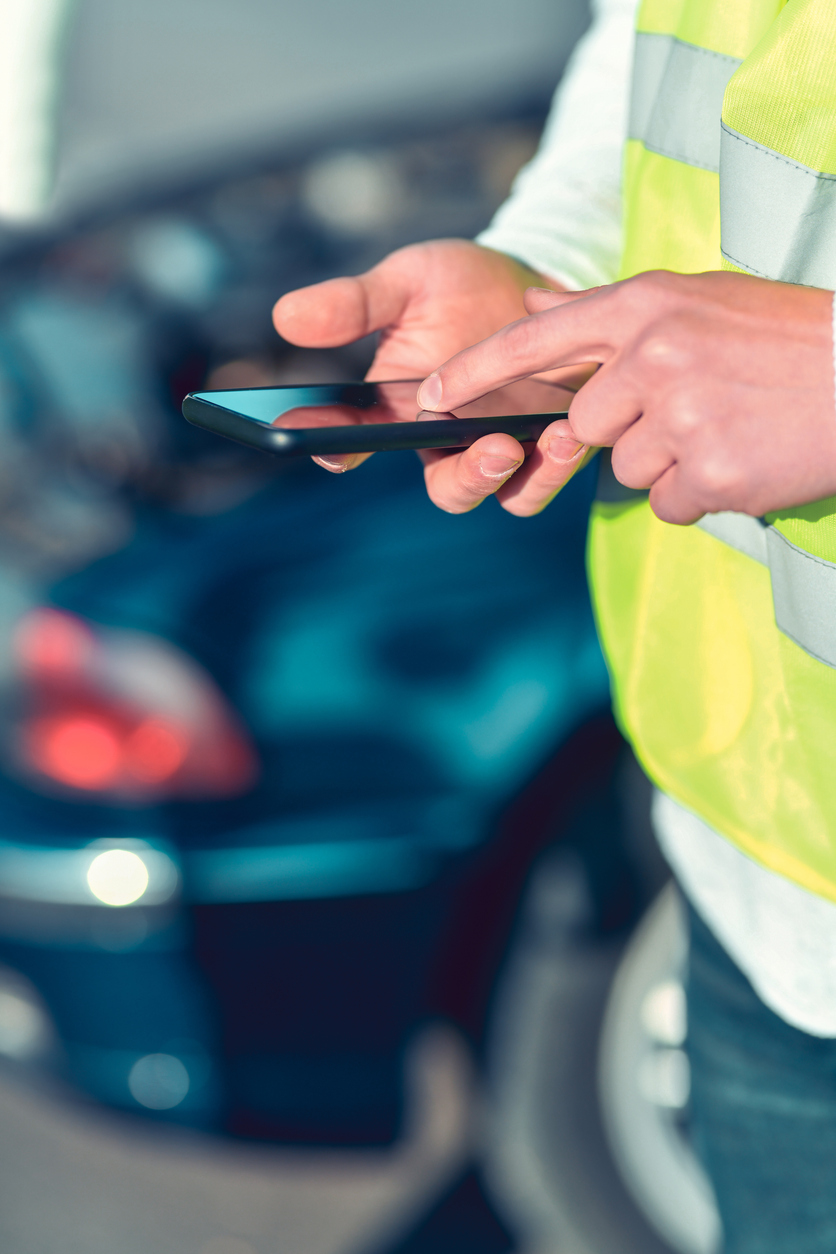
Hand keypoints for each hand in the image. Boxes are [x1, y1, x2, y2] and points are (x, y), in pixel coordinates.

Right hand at [272, 239, 588, 509]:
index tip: (330, 445)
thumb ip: (355, 304)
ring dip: (529, 475)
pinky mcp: (550, 443)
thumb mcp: (406, 282)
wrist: (536, 275)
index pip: (352, 441)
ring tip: (553, 436)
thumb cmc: (460, 285)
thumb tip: (286, 317)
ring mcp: (503, 446)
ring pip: (507, 494)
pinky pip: (552, 474)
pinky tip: (573, 428)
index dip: (333, 447)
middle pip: (448, 489)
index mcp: (398, 411)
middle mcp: (448, 442)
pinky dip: (563, 461)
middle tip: (494, 447)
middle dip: (468, 478)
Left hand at [416, 270, 835, 522]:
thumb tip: (529, 302)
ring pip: (626, 470)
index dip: (474, 371)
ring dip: (669, 464)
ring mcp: (680, 415)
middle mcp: (653, 354)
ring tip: (730, 429)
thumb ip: (609, 311)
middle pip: (584, 427)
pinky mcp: (708, 471)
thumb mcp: (697, 300)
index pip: (535, 339)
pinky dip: (698, 493)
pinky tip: (743, 459)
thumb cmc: (784, 337)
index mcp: (647, 303)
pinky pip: (667, 502)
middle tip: (695, 410)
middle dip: (624, 433)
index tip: (425, 397)